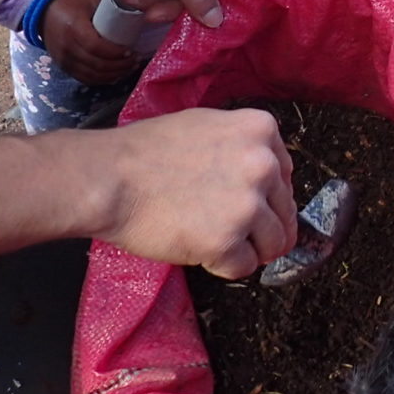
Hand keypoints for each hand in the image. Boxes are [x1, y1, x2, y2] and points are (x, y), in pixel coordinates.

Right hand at [38, 0, 147, 85]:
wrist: (44, 13)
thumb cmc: (72, 4)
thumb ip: (111, 7)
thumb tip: (139, 12)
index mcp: (73, 27)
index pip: (95, 46)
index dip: (115, 52)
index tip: (131, 51)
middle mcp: (66, 46)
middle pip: (96, 64)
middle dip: (119, 66)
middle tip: (135, 61)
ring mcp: (64, 59)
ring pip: (92, 75)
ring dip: (113, 75)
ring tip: (129, 68)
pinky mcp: (64, 67)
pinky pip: (85, 79)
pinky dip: (102, 80)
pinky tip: (115, 75)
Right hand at [98, 107, 296, 276]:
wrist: (109, 178)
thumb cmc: (146, 152)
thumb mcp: (205, 126)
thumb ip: (242, 146)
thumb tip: (268, 177)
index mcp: (261, 130)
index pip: (285, 176)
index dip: (266, 196)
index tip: (244, 204)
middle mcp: (263, 164)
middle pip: (284, 212)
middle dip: (262, 227)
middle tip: (230, 231)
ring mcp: (247, 205)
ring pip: (274, 243)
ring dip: (249, 249)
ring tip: (216, 242)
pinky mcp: (226, 241)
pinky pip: (244, 267)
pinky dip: (225, 266)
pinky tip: (200, 251)